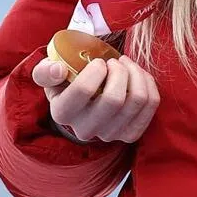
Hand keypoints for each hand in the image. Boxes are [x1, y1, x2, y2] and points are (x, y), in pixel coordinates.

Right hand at [31, 54, 158, 143]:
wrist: (83, 105)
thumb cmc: (67, 83)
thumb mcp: (49, 75)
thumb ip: (45, 70)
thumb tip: (59, 70)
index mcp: (62, 113)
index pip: (83, 90)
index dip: (96, 70)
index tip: (98, 62)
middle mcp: (85, 129)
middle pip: (114, 99)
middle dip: (120, 71)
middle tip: (115, 62)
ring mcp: (110, 134)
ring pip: (137, 100)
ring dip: (136, 74)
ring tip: (126, 65)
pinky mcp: (131, 133)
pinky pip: (151, 105)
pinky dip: (148, 84)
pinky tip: (138, 75)